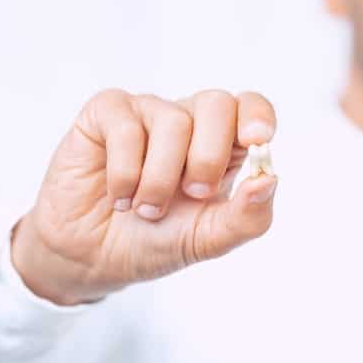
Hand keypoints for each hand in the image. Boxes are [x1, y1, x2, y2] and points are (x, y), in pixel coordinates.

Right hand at [12, 89, 278, 304]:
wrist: (93, 259)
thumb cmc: (154, 241)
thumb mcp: (208, 240)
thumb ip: (247, 217)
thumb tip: (270, 179)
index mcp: (221, 145)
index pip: (250, 107)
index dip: (257, 116)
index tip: (257, 141)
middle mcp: (187, 121)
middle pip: (217, 103)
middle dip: (209, 156)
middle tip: (194, 193)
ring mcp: (146, 113)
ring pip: (173, 120)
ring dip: (160, 178)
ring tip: (145, 209)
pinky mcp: (105, 115)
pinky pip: (126, 125)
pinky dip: (126, 170)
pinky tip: (119, 196)